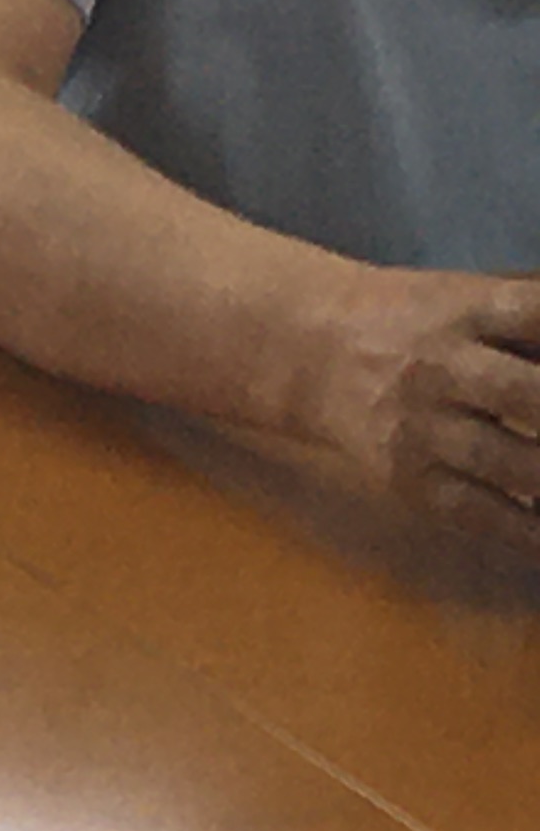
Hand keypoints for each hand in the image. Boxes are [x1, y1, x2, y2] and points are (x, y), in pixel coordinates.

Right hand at [295, 268, 539, 558]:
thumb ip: (535, 315)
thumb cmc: (418, 321)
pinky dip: (531, 533)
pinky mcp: (407, 478)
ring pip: (509, 462)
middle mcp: (438, 366)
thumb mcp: (473, 297)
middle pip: (528, 395)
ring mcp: (418, 427)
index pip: (534, 315)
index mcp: (463, 310)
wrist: (312, 352)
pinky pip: (478, 512)